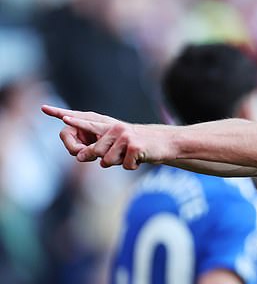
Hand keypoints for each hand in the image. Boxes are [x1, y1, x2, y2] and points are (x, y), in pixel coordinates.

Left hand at [41, 105, 165, 169]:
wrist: (167, 143)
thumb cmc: (141, 146)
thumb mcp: (119, 146)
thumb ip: (99, 149)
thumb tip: (78, 156)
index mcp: (111, 127)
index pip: (89, 124)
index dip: (75, 121)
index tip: (63, 117)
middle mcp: (116, 129)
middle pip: (96, 151)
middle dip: (105, 160)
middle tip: (120, 157)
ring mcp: (125, 137)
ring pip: (108, 161)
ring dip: (120, 163)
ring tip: (132, 156)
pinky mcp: (135, 147)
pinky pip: (125, 165)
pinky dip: (132, 166)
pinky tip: (140, 158)